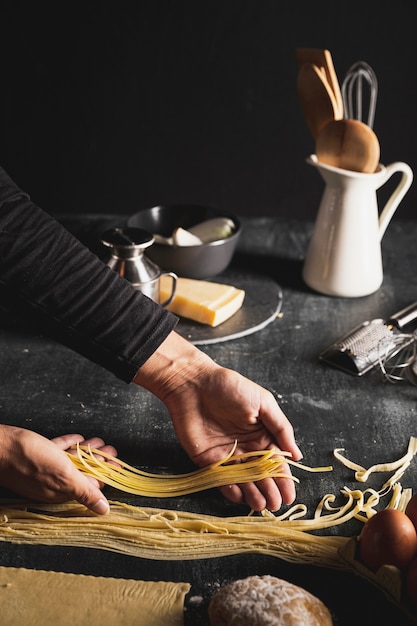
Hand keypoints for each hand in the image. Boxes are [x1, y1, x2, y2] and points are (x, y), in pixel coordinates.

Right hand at [0, 425, 116, 513]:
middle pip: (82, 472)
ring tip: (99, 443)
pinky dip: (69, 445)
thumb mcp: (63, 475)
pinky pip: (57, 451)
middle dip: (99, 461)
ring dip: (87, 452)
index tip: (117, 464)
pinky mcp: (36, 455)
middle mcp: (53, 482)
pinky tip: (78, 439)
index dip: (105, 474)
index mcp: (61, 491)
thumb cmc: (29, 460)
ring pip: (71, 461)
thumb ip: (85, 491)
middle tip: (112, 450)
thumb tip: (103, 510)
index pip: (90, 486)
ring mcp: (44, 469)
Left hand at [134, 332, 302, 511]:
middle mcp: (245, 448)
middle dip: (270, 490)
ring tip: (261, 505)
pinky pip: (220, 478)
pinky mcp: (207, 460)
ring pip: (242, 480)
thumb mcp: (263, 402)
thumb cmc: (230, 387)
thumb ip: (281, 428)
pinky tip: (240, 497)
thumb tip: (296, 455)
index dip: (283, 478)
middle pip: (260, 475)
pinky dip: (229, 489)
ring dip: (252, 493)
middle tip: (276, 504)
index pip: (275, 462)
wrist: (193, 384)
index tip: (289, 494)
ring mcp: (226, 455)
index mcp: (261, 435)